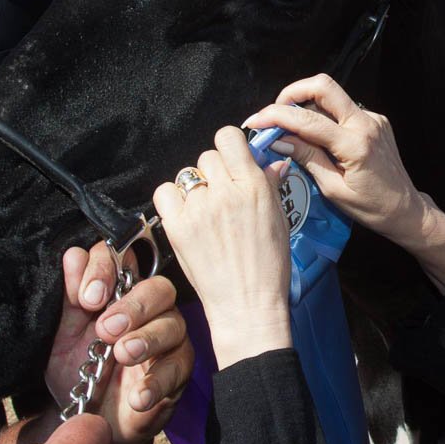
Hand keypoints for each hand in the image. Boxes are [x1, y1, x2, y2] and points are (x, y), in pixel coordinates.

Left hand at [45, 244, 191, 443]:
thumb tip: (73, 255)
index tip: (88, 299)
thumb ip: (69, 300)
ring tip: (123, 355)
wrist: (92, 421)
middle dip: (133, 305)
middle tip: (106, 329)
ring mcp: (169, 340)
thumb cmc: (82, 372)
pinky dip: (157, 382)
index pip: (124, 259)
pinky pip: (178, 369)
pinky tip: (137, 396)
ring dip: (147, 339)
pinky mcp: (179, 372)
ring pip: (174, 325)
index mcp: (121, 293)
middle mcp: (150, 310)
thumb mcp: (64, 337)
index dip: (107, 269)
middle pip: (159, 288)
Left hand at [153, 127, 290, 368]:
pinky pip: (164, 193)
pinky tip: (186, 216)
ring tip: (205, 211)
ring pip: (186, 175)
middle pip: (207, 157)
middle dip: (215, 173)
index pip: (229, 137)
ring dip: (195, 188)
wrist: (247, 305)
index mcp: (254, 186)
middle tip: (222, 195)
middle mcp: (225, 192)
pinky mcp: (177, 226)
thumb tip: (271, 163)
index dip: (229, 147)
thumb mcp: (279, 220)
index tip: (232, 161)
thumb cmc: (268, 268)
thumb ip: (271, 185)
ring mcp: (198, 209)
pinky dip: (173, 201)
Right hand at [241, 73, 432, 246]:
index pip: (308, 119)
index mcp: (356, 144)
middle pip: (323, 86)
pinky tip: (315, 137)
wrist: (406, 209)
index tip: (256, 122)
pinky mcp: (375, 120)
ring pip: (332, 95)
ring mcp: (373, 118)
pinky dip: (323, 116)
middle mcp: (367, 123)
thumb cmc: (372, 207)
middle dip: (292, 93)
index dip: (276, 116)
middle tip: (274, 114)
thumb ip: (307, 158)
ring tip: (291, 129)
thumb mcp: (333, 189)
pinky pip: (343, 109)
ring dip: (306, 105)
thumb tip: (279, 139)